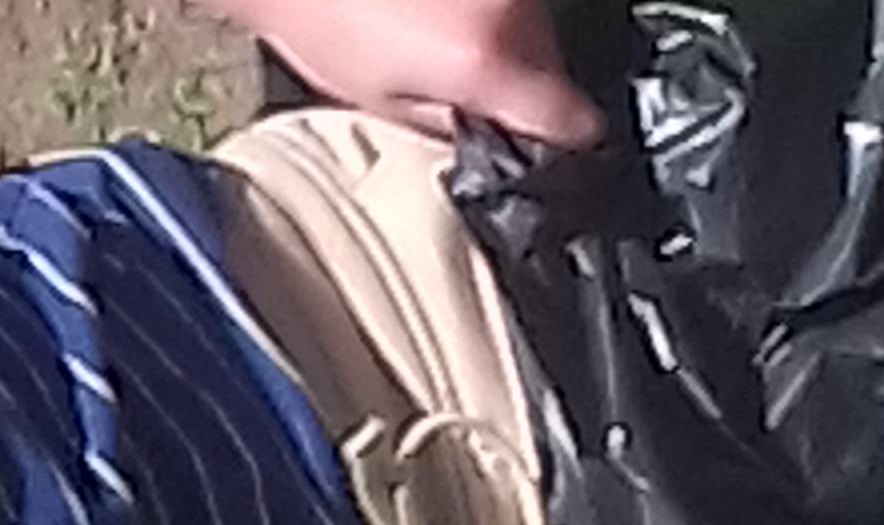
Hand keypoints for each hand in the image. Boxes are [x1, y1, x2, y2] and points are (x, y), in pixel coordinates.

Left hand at [223, 0, 603, 147]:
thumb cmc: (315, 22)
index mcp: (484, 60)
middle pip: (550, 66)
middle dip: (513, 86)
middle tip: (460, 92)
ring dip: (498, 41)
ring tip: (435, 42)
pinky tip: (437, 12)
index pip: (568, 121)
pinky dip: (484, 10)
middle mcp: (509, 8)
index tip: (549, 151)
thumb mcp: (380, 105)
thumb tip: (490, 144)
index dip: (559, 145)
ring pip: (533, 25)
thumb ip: (452, 129)